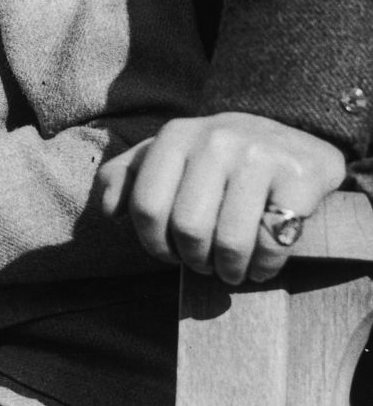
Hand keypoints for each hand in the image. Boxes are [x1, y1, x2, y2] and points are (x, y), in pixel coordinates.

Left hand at [95, 112, 346, 283]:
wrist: (297, 139)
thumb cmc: (221, 158)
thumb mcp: (171, 154)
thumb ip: (128, 174)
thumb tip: (108, 210)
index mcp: (177, 135)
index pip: (146, 207)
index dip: (154, 243)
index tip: (170, 253)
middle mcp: (216, 139)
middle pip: (187, 228)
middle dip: (194, 259)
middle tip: (205, 263)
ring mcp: (259, 156)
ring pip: (229, 242)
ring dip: (229, 270)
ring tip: (232, 269)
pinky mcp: (298, 177)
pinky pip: (271, 243)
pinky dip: (264, 267)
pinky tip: (262, 265)